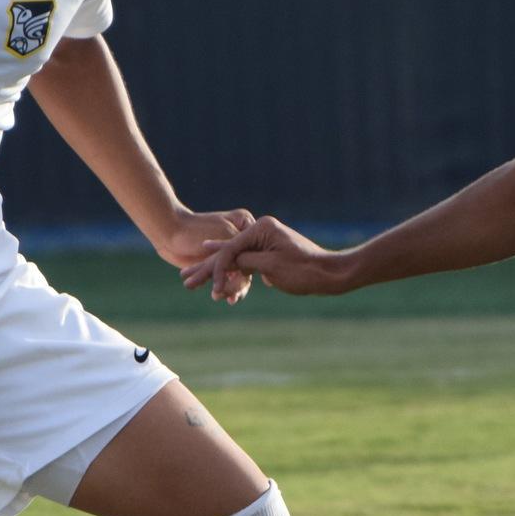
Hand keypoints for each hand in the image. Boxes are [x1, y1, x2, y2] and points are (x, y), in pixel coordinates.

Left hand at [157, 207, 255, 303]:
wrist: (169, 231)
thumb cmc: (196, 228)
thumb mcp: (224, 233)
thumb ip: (241, 248)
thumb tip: (255, 265)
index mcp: (245, 225)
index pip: (254, 249)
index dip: (251, 265)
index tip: (244, 279)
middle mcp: (239, 239)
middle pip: (246, 263)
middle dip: (237, 280)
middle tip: (229, 294)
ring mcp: (228, 251)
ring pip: (235, 273)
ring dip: (227, 287)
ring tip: (219, 296)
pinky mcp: (216, 263)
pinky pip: (223, 279)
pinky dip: (220, 288)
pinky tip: (218, 296)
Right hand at [181, 215, 351, 299]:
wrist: (330, 274)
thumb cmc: (304, 270)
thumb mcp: (271, 266)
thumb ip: (245, 262)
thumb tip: (226, 262)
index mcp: (261, 229)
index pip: (230, 249)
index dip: (217, 269)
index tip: (207, 286)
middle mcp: (261, 231)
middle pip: (228, 252)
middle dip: (206, 268)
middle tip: (184, 279)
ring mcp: (264, 241)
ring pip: (234, 259)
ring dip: (215, 272)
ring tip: (191, 279)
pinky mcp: (268, 252)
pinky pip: (245, 263)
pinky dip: (232, 274)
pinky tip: (214, 276)